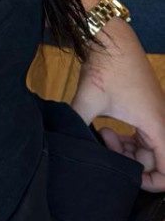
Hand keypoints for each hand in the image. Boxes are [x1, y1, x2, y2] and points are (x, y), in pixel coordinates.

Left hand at [71, 18, 164, 191]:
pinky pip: (143, 134)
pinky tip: (106, 129)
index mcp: (156, 125)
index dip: (151, 183)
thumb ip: (79, 126)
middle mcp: (162, 121)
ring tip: (103, 134)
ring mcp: (155, 114)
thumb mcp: (88, 100)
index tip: (125, 177)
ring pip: (148, 147)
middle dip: (129, 161)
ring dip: (127, 149)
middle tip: (104, 142)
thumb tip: (66, 142)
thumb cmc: (106, 66)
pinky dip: (128, 138)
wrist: (110, 37)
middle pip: (155, 160)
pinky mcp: (146, 107)